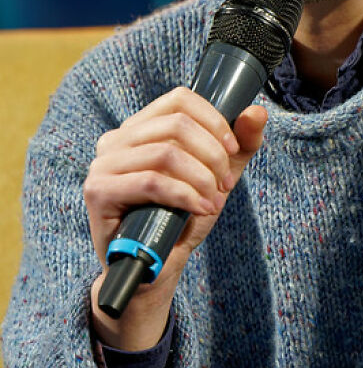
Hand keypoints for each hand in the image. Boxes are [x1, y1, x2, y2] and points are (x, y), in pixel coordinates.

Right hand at [83, 87, 266, 349]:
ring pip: (166, 153)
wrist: (154, 268)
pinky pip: (151, 182)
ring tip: (214, 200)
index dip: (212, 119)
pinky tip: (201, 209)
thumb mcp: (218, 175)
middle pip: (176, 125)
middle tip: (226, 183)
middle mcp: (116, 139)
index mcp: (140, 127)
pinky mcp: (99, 191)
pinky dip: (185, 195)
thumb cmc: (181, 216)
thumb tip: (258, 111)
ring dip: (201, 178)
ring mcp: (103, 164)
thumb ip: (240, 144)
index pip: (179, 99)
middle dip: (212, 154)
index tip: (233, 148)